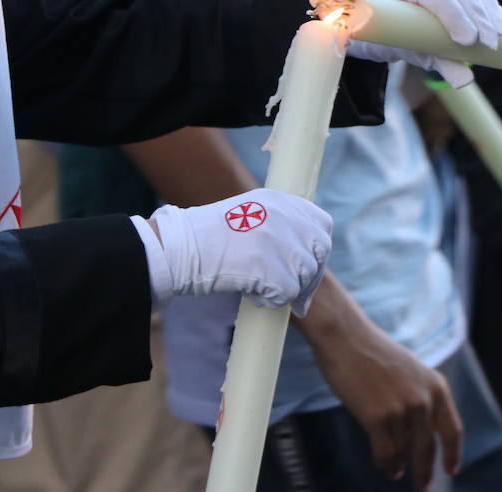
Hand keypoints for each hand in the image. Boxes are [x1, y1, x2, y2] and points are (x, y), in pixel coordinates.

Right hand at [149, 188, 331, 314]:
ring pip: (305, 275)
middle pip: (320, 251)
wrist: (179, 248)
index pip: (322, 223)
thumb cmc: (207, 238)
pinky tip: (251, 294)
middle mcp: (283, 216)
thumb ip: (278, 226)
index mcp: (279, 200)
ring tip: (259, 288)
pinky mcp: (270, 268)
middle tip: (297, 298)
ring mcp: (278, 241)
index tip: (308, 267)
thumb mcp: (249, 215)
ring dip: (288, 290)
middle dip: (311, 278)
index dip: (318, 249)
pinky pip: (287, 294)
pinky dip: (271, 301)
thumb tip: (307, 258)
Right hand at [301, 276, 462, 489]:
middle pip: (428, 449)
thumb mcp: (409, 371)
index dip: (452, 454)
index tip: (452, 471)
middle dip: (425, 472)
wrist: (345, 336)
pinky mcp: (378, 418)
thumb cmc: (371, 352)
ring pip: (404, 453)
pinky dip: (385, 465)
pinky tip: (384, 467)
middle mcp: (423, 399)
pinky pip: (385, 454)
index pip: (452, 430)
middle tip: (422, 487)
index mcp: (435, 386)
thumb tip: (421, 434)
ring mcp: (401, 409)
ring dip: (399, 465)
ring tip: (393, 470)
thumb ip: (420, 397)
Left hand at [345, 0, 501, 87]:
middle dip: (478, 12)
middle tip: (493, 41)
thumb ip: (428, 60)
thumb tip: (465, 80)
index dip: (452, 12)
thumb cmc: (368, 31)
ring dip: (489, 7)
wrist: (353, 14)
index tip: (469, 41)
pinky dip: (490, 6)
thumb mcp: (393, 49)